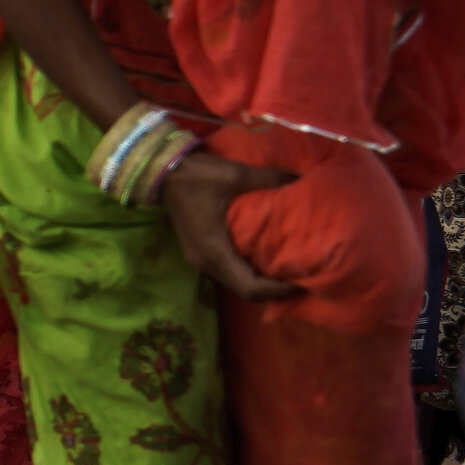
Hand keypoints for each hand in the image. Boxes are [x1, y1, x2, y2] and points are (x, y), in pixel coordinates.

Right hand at [160, 151, 299, 302]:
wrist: (162, 172)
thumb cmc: (196, 176)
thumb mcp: (234, 174)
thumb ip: (269, 179)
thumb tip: (300, 180)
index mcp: (215, 252)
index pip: (250, 288)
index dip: (278, 291)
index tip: (303, 283)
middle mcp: (207, 264)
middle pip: (245, 292)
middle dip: (274, 290)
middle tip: (302, 278)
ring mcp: (201, 261)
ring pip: (236, 284)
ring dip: (261, 283)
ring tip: (287, 271)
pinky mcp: (200, 254)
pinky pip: (229, 273)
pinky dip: (249, 273)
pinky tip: (264, 259)